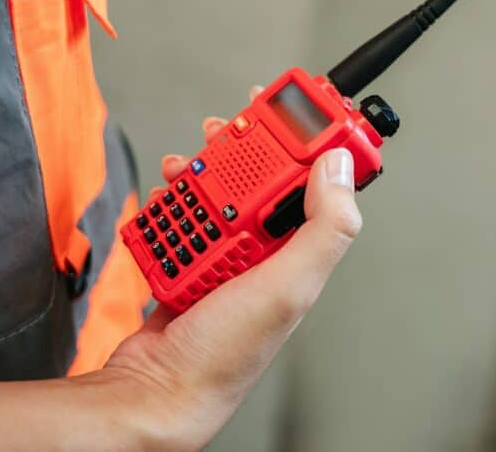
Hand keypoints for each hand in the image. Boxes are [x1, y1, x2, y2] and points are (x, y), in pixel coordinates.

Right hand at [99, 87, 363, 450]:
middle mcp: (268, 254)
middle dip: (249, 144)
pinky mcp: (191, 260)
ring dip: (204, 167)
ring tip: (189, 159)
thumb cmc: (224, 354)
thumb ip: (325, 227)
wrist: (154, 390)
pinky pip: (186, 215)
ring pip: (222, 191)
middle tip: (232, 121)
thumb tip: (341, 166)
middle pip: (265, 178)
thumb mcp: (288, 286)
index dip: (315, 141)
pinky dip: (174, 198)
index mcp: (300, 255)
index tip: (304, 106)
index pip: (319, 185)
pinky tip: (169, 193)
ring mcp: (227, 256)